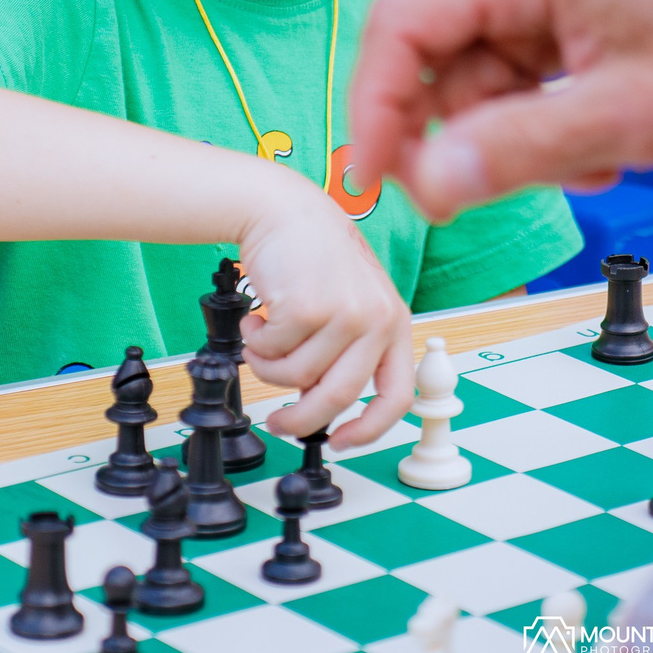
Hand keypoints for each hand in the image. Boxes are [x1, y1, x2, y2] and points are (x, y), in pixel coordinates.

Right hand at [236, 180, 415, 445]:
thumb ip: (348, 351)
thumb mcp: (351, 303)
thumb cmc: (313, 257)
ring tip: (263, 338)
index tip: (342, 441)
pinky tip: (257, 317)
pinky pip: (270, 353)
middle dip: (302, 420)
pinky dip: (254, 342)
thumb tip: (324, 408)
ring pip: (295, 378)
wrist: (283, 210)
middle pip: (339, 396)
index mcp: (394, 323)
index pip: (398, 394)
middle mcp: (377, 320)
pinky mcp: (307, 308)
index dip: (370, 429)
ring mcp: (344, 314)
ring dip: (267, 367)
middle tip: (279, 423)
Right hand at [347, 0, 652, 223]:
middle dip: (466, 135)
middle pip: (430, 58)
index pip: (401, 30)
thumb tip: (428, 185)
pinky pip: (506, 74)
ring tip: (592, 160)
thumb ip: (521, 150)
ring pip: (470, 79)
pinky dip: (538, 120)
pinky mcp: (547, 3)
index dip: (375, 112)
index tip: (372, 185)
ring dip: (514, 136)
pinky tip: (598, 140)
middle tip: (498, 191)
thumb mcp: (624, 119)